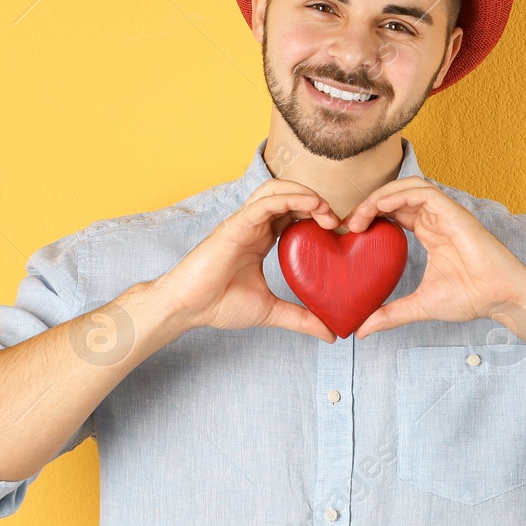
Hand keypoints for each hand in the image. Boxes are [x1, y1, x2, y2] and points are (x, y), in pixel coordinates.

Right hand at [155, 179, 341, 342]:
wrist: (188, 308)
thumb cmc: (219, 305)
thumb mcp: (270, 311)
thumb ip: (300, 318)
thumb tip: (331, 334)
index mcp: (261, 239)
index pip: (293, 214)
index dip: (316, 215)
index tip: (338, 231)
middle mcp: (254, 226)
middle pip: (288, 196)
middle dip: (315, 202)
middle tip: (337, 221)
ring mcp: (243, 222)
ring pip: (276, 190)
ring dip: (305, 194)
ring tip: (325, 209)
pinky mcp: (235, 224)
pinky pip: (265, 202)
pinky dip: (290, 198)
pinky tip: (311, 204)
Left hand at [340, 178, 525, 338]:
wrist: (501, 299)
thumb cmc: (471, 298)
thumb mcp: (420, 305)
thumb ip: (390, 314)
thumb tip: (361, 331)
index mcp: (429, 232)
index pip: (394, 212)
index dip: (370, 215)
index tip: (350, 232)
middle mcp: (435, 219)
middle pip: (397, 196)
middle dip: (370, 204)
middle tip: (350, 223)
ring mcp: (445, 214)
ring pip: (409, 187)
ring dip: (382, 195)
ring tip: (362, 214)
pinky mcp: (455, 212)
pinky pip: (424, 192)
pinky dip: (400, 193)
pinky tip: (381, 205)